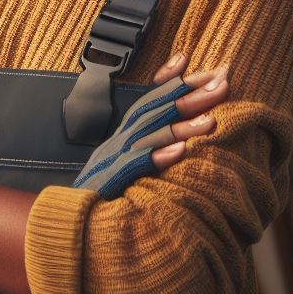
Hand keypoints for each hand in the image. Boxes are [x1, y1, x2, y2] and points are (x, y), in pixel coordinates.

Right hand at [72, 57, 227, 199]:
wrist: (70, 225)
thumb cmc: (104, 197)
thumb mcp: (128, 167)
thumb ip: (150, 148)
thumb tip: (182, 139)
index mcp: (124, 136)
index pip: (150, 100)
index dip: (174, 81)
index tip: (204, 68)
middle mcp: (118, 142)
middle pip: (154, 111)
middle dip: (189, 94)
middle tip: (222, 82)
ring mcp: (112, 161)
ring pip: (148, 136)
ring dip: (181, 125)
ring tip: (211, 119)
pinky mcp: (109, 184)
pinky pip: (134, 168)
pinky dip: (156, 158)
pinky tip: (179, 152)